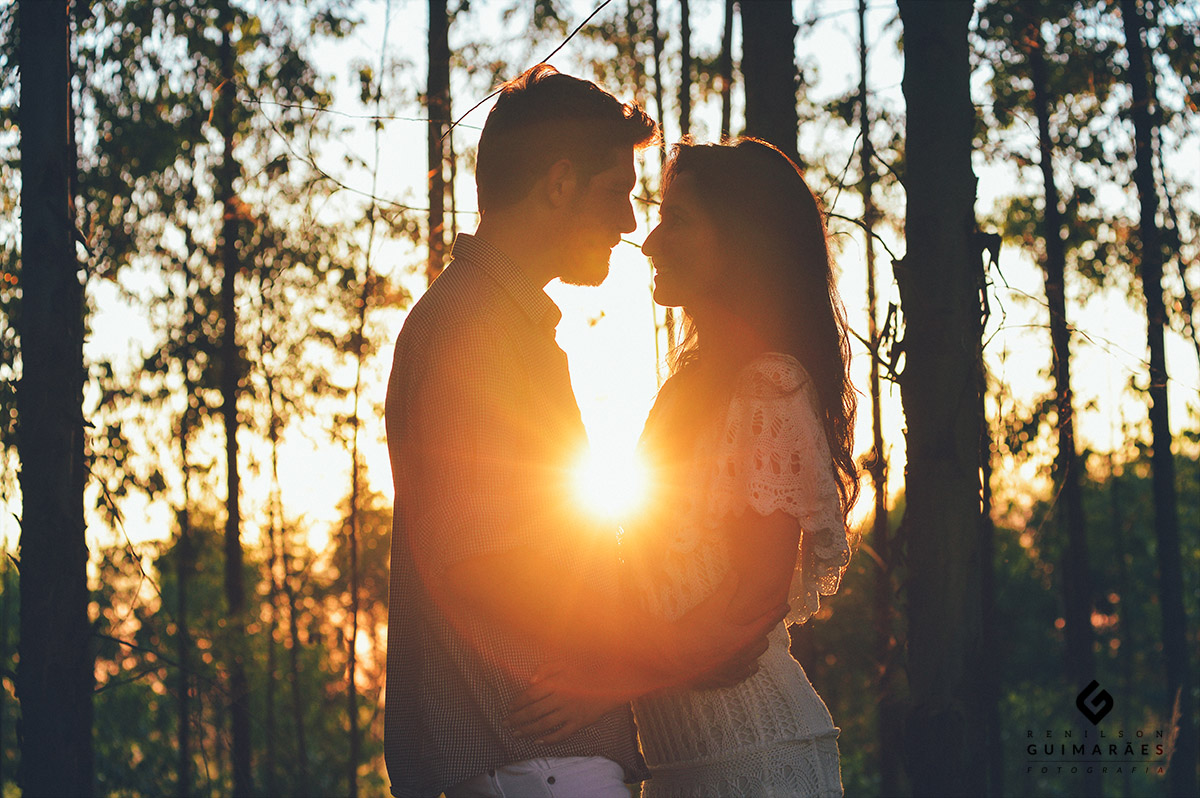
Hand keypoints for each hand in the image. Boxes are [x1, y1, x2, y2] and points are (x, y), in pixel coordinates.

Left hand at [505, 661, 631, 744]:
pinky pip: (562, 734)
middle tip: (506, 724)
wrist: (611, 682)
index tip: (509, 708)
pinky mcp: (579, 722)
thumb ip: (545, 668)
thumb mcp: (565, 663)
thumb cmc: (584, 670)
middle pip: (534, 712)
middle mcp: (561, 698)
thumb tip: (529, 681)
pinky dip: (549, 739)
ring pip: (544, 724)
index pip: (531, 694)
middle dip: (517, 719)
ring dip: (528, 730)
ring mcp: (570, 712)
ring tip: (516, 733)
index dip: (518, 702)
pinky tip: (538, 741)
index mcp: (556, 682)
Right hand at [665, 571, 787, 687]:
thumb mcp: (710, 606)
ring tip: (749, 642)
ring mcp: (734, 670)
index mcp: (743, 637)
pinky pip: (742, 675)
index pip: (767, 623)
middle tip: (759, 623)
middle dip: (763, 632)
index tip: (787, 606)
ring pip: (754, 661)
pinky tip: (738, 662)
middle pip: (763, 643)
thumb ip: (726, 590)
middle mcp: (743, 656)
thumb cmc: (692, 631)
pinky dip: (744, 667)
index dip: (778, 613)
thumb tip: (735, 574)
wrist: (672, 658)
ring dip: (754, 651)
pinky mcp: (723, 681)